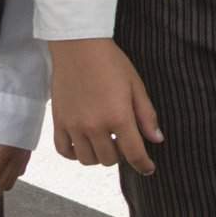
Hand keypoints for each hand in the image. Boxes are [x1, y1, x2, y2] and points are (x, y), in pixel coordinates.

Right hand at [48, 38, 161, 174]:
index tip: (148, 168)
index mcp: (118, 117)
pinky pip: (64, 151)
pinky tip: (84, 144)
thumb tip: (157, 139)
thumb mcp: (136, 86)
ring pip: (87, 159)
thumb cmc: (112, 63)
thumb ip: (146, 115)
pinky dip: (75, 154)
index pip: (133, 153)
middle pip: (110, 159)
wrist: (79, 47)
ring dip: (99, 155)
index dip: (143, 165)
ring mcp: (74, 126)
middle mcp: (95, 126)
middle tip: (124, 142)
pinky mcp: (58, 122)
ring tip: (105, 141)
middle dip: (121, 155)